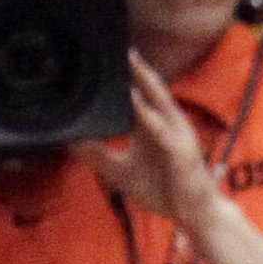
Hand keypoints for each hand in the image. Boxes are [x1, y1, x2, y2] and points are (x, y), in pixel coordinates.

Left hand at [73, 56, 220, 234]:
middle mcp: (168, 126)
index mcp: (154, 127)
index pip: (141, 95)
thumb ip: (97, 155)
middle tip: (125, 49)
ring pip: (162, 105)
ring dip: (147, 85)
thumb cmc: (163, 190)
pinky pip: (163, 131)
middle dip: (140, 70)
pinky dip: (150, 116)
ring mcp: (177, 137)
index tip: (113, 56)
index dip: (130, 76)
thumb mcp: (120, 171)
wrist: (193, 214)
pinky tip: (137, 104)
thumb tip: (69, 142)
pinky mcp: (182, 152)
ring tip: (133, 65)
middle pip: (153, 92)